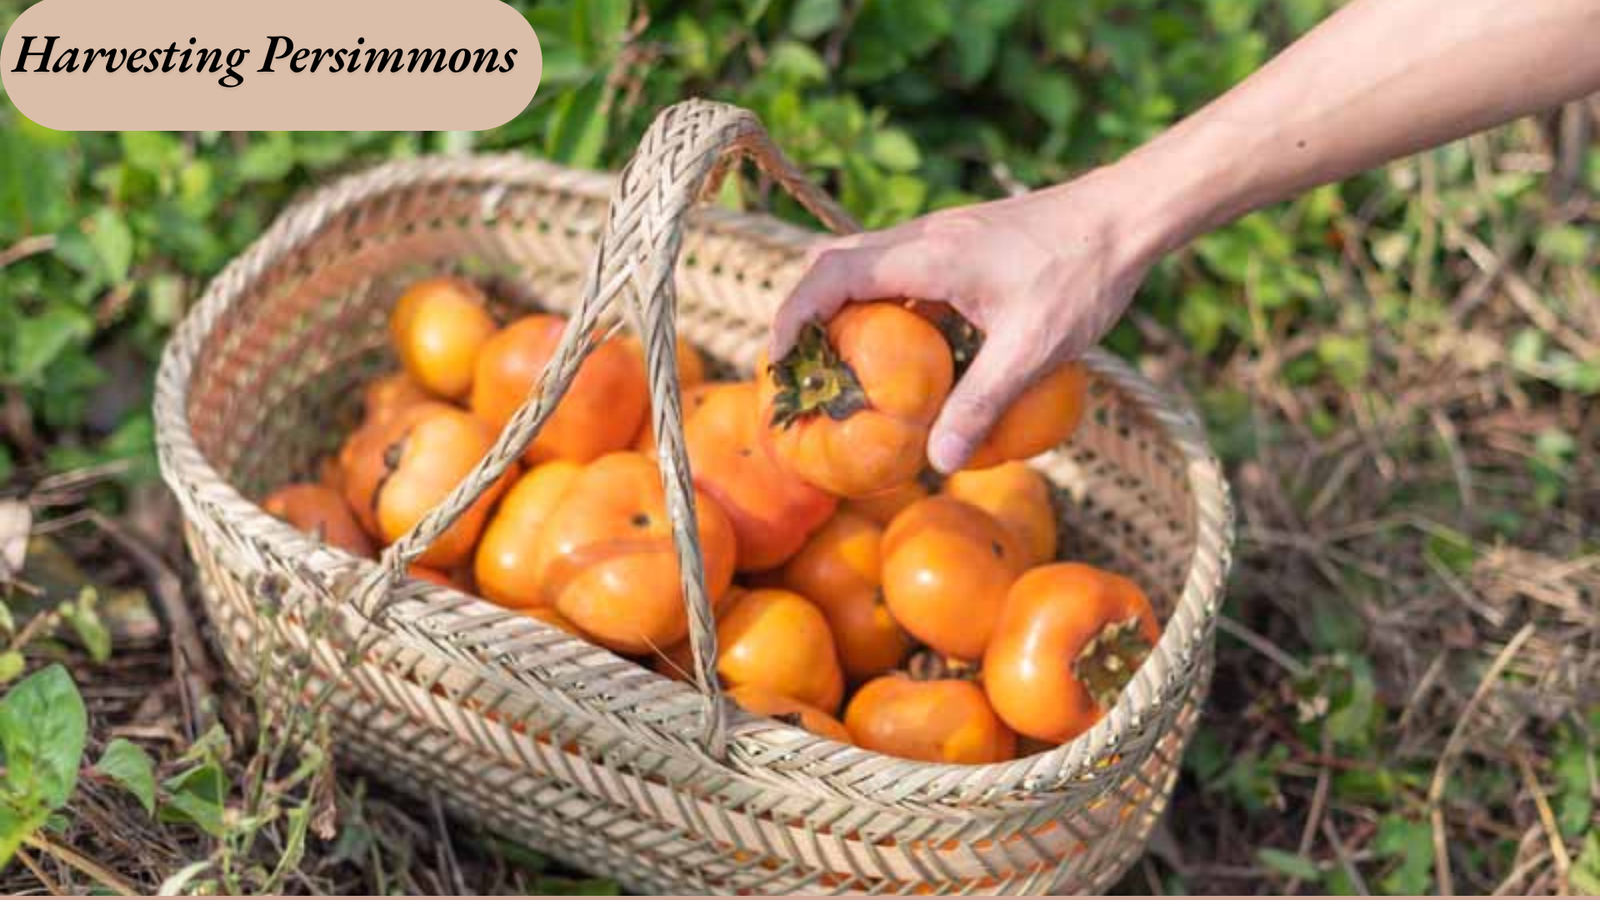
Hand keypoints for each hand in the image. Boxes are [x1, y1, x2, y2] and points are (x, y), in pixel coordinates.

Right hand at [770, 167, 1168, 473]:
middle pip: (833, 264)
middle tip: (805, 371)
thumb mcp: (1033, 349)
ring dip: (844, 310)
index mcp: (926, 254)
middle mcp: (923, 237)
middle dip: (805, 314)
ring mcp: (941, 236)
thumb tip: (937, 463)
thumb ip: (981, 404)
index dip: (793, 315)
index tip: (779, 362)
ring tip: (846, 370)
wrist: (1129, 215)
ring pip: (865, 264)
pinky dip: (883, 309)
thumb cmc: (1083, 275)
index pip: (830, 274)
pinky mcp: (960, 245)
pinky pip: (900, 273)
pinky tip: (911, 354)